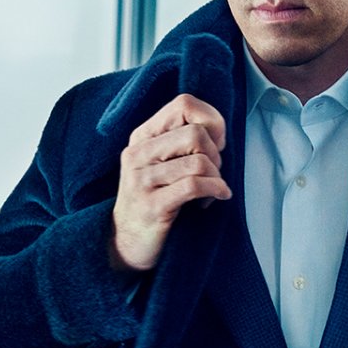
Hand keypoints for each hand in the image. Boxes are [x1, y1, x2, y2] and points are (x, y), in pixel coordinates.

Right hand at [109, 94, 231, 272]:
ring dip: (216, 176)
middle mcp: (138, 154)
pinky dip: (215, 190)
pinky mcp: (151, 205)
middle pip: (196, 133)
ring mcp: (141, 180)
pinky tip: (217, 197)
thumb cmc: (157, 199)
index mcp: (143, 136)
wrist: (128, 244)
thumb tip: (219, 128)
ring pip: (199, 161)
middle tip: (213, 172)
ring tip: (211, 188)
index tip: (216, 144)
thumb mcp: (165, 163)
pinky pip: (194, 185)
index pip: (184, 104)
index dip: (211, 121)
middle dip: (216, 154)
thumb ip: (184, 140)